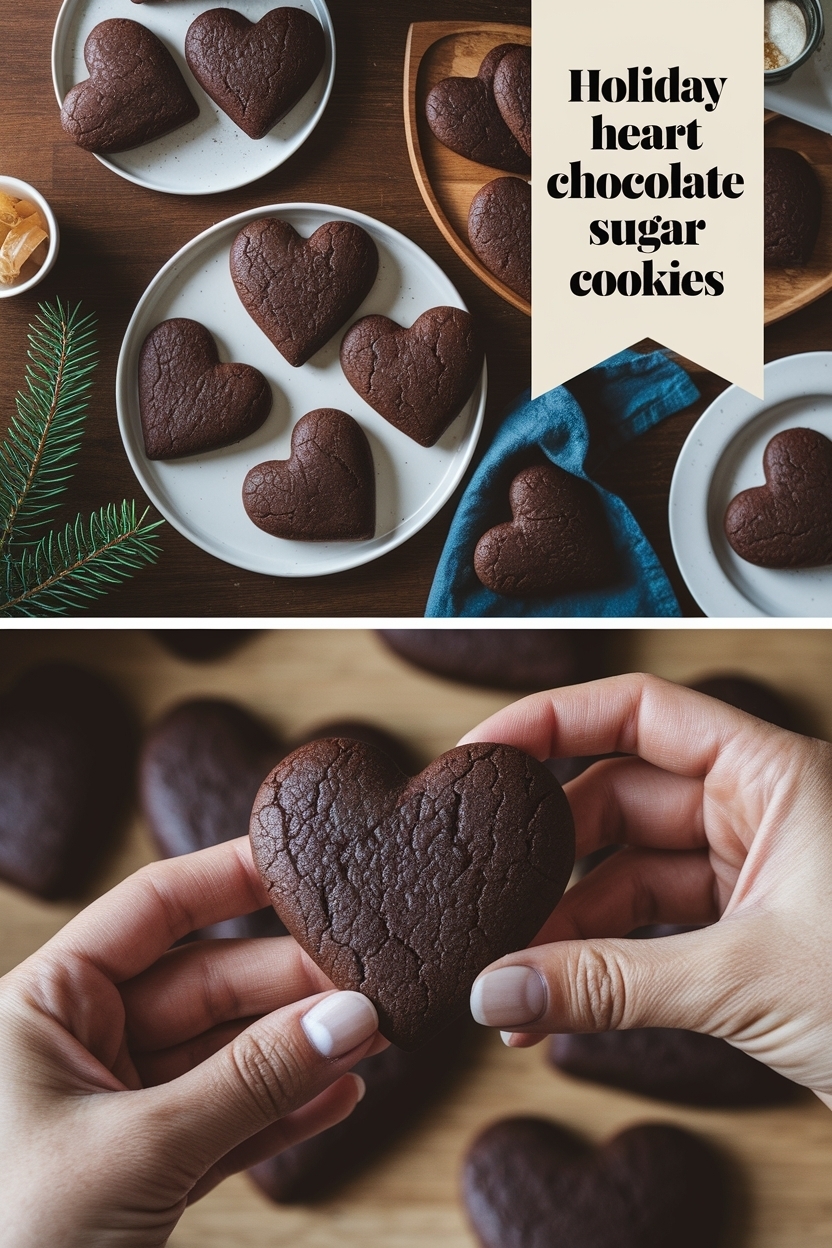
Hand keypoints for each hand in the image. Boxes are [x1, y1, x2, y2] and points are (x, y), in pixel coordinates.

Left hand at [0, 838, 383, 1247]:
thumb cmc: (14, 1240)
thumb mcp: (137, 1149)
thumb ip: (249, 1081)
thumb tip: (349, 1018)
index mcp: (44, 1005)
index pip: (151, 909)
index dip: (229, 878)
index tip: (305, 866)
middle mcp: (78, 1044)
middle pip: (204, 982)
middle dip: (286, 986)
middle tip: (366, 986)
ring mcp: (113, 1107)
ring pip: (222, 1056)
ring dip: (296, 1050)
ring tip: (370, 1037)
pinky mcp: (143, 1169)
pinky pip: (225, 1121)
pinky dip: (282, 1111)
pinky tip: (339, 1095)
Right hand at [461, 673, 831, 1110]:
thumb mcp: (747, 980)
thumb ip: (612, 983)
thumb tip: (500, 991)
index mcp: (772, 773)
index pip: (639, 712)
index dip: (550, 723)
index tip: (478, 755)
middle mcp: (756, 809)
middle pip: (616, 798)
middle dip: (545, 854)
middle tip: (481, 894)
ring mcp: (749, 871)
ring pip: (626, 873)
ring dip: (564, 924)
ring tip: (508, 976)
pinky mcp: (745, 932)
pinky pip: (649, 931)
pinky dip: (600, 963)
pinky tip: (554, 1004)